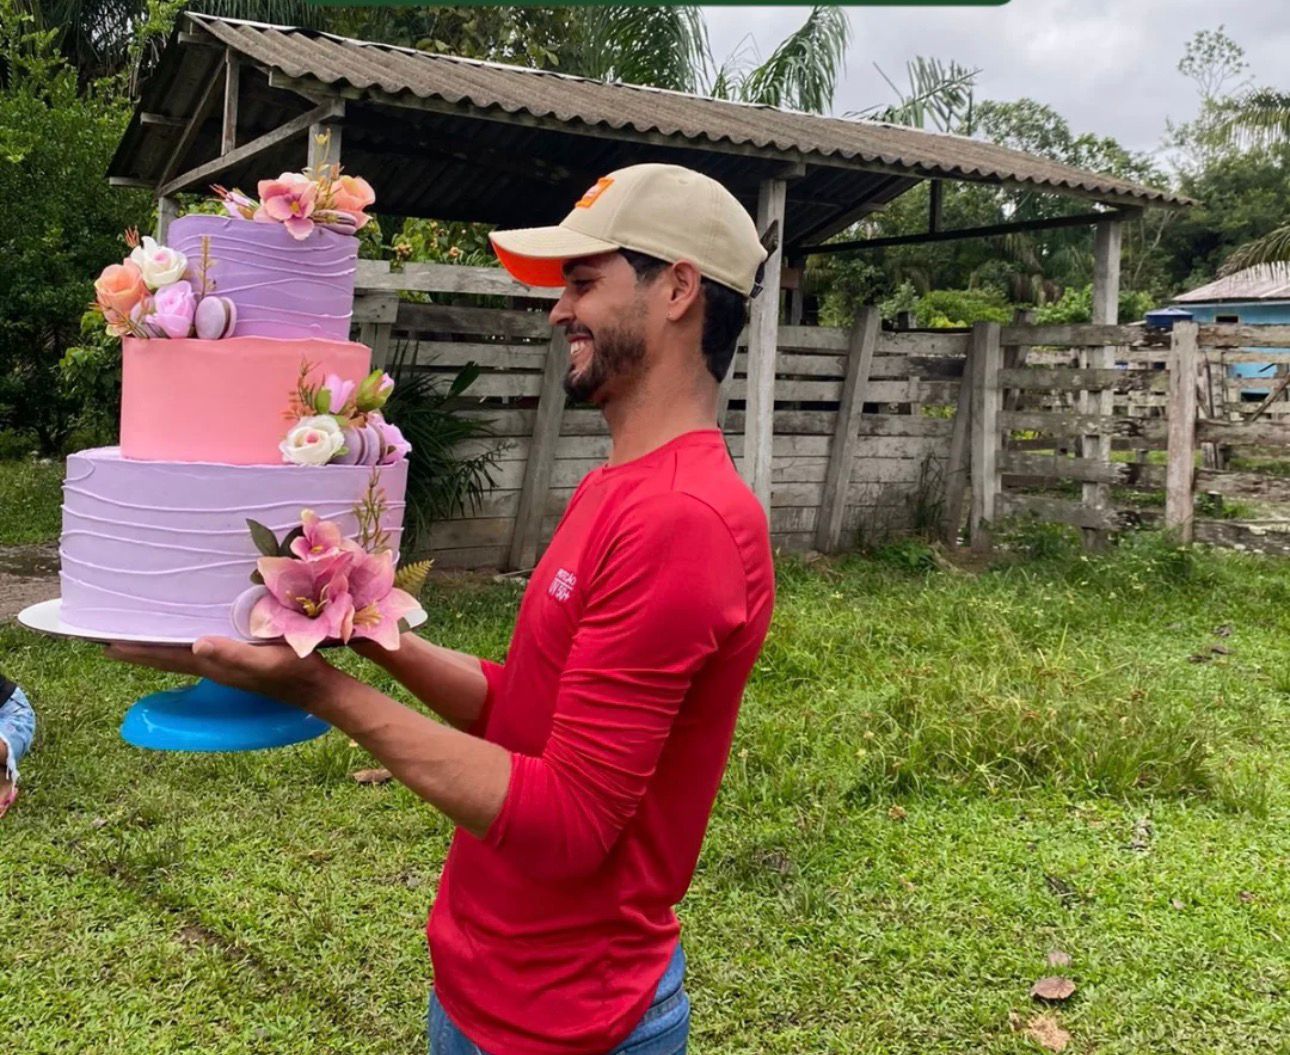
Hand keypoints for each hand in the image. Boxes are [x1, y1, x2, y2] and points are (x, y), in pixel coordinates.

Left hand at [104, 637, 337, 708]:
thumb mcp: (265, 660)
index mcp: (214, 666)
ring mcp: (226, 665)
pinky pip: (199, 648)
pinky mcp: (238, 659)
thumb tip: (196, 645)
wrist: (319, 688)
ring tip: (138, 633)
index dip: (138, 651)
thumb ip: (232, 654)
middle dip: (139, 648)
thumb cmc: (295, 670)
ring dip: (158, 645)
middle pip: (167, 656)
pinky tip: (185, 632)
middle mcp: (214, 665)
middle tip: (108, 636)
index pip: (167, 658)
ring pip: (181, 653)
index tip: (105, 644)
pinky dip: (182, 641)